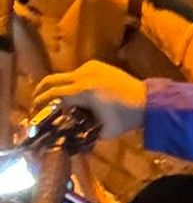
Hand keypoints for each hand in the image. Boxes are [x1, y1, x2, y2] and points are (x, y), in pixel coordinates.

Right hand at [30, 61, 144, 140]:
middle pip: (51, 80)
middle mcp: (84, 76)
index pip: (53, 96)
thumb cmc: (126, 119)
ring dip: (57, 87)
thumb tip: (68, 138)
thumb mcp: (103, 131)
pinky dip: (72, 82)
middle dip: (41, 92)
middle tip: (36, 103)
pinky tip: (76, 94)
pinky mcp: (97, 65)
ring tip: (56, 101)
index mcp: (84, 92)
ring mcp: (90, 68)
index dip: (41, 104)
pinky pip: (77, 73)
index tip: (35, 112)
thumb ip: (83, 133)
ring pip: (64, 76)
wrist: (148, 101)